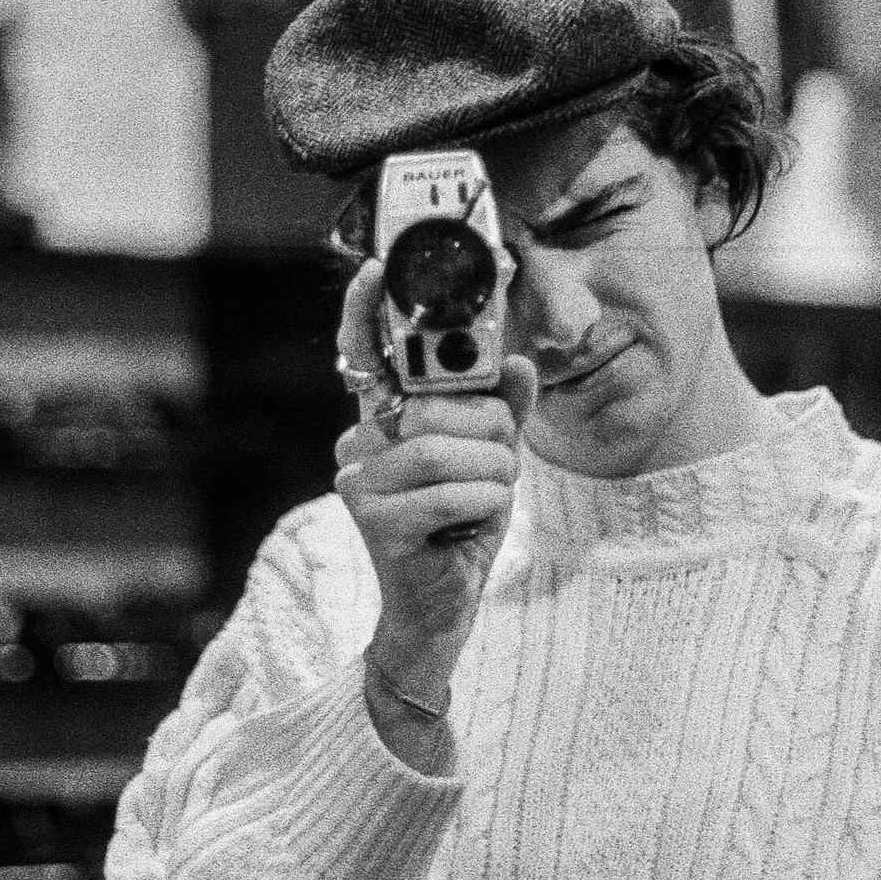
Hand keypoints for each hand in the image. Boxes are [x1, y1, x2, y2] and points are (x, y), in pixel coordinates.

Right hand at [332, 259, 536, 701]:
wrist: (438, 611)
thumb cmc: (457, 529)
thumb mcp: (491, 462)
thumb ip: (505, 412)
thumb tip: (521, 363)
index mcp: (383, 419)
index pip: (365, 355)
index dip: (366, 311)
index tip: (375, 268)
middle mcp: (359, 443)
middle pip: (439, 405)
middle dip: (489, 432)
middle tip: (494, 465)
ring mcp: (359, 481)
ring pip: (449, 448)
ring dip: (491, 474)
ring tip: (484, 498)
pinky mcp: (375, 521)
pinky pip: (455, 490)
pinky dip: (484, 504)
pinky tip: (471, 526)